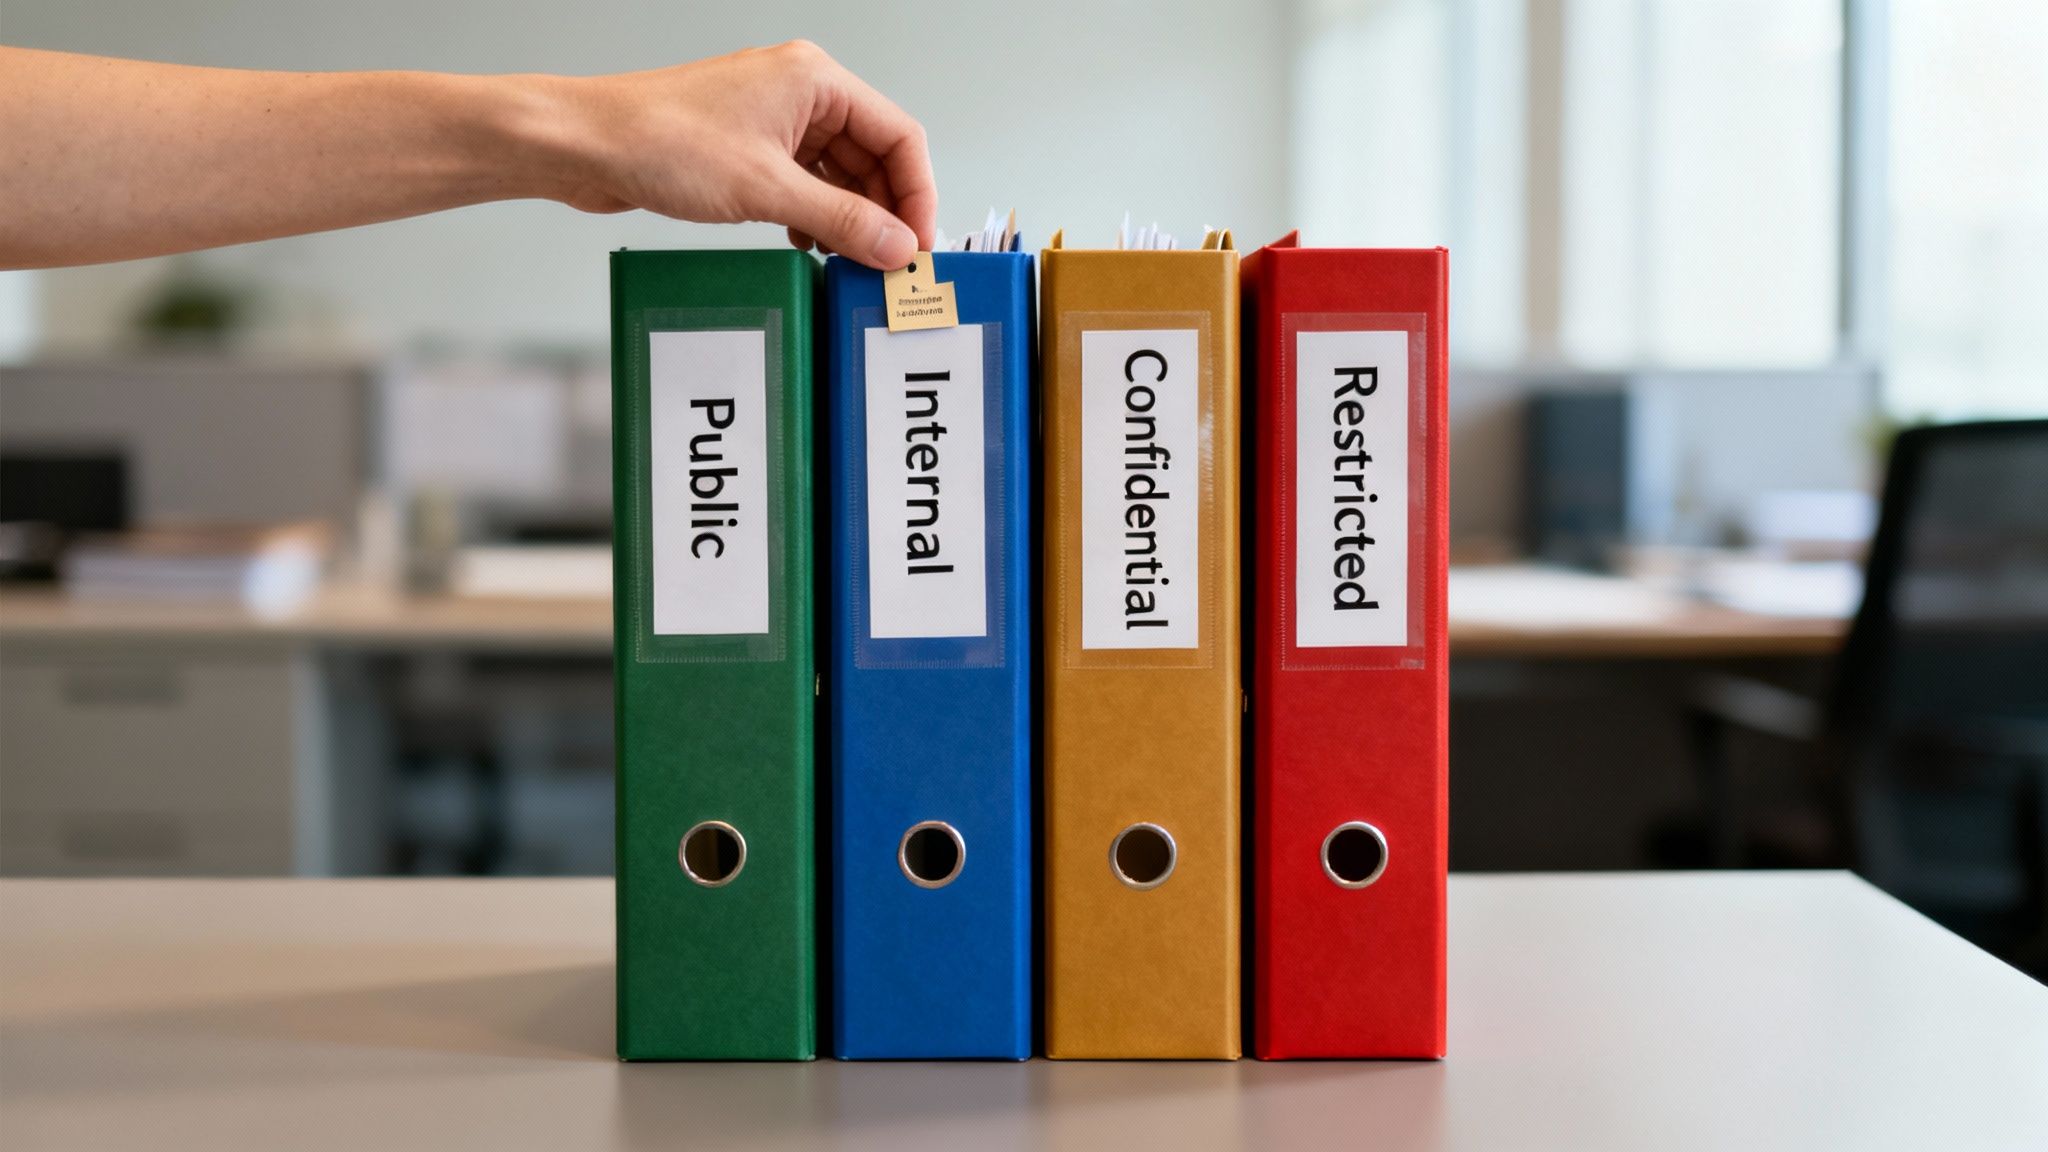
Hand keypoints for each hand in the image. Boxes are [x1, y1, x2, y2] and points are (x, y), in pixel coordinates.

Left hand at [552, 41, 936, 269]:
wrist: (585, 144)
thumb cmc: (660, 142)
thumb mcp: (767, 190)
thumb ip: (842, 221)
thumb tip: (897, 248)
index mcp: (815, 80)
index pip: (899, 136)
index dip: (918, 195)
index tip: (918, 246)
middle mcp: (799, 92)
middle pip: (872, 156)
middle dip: (884, 212)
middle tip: (890, 264)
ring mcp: (771, 119)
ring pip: (838, 173)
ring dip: (848, 218)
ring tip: (853, 261)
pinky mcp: (746, 147)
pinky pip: (803, 182)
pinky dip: (814, 215)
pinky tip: (808, 244)